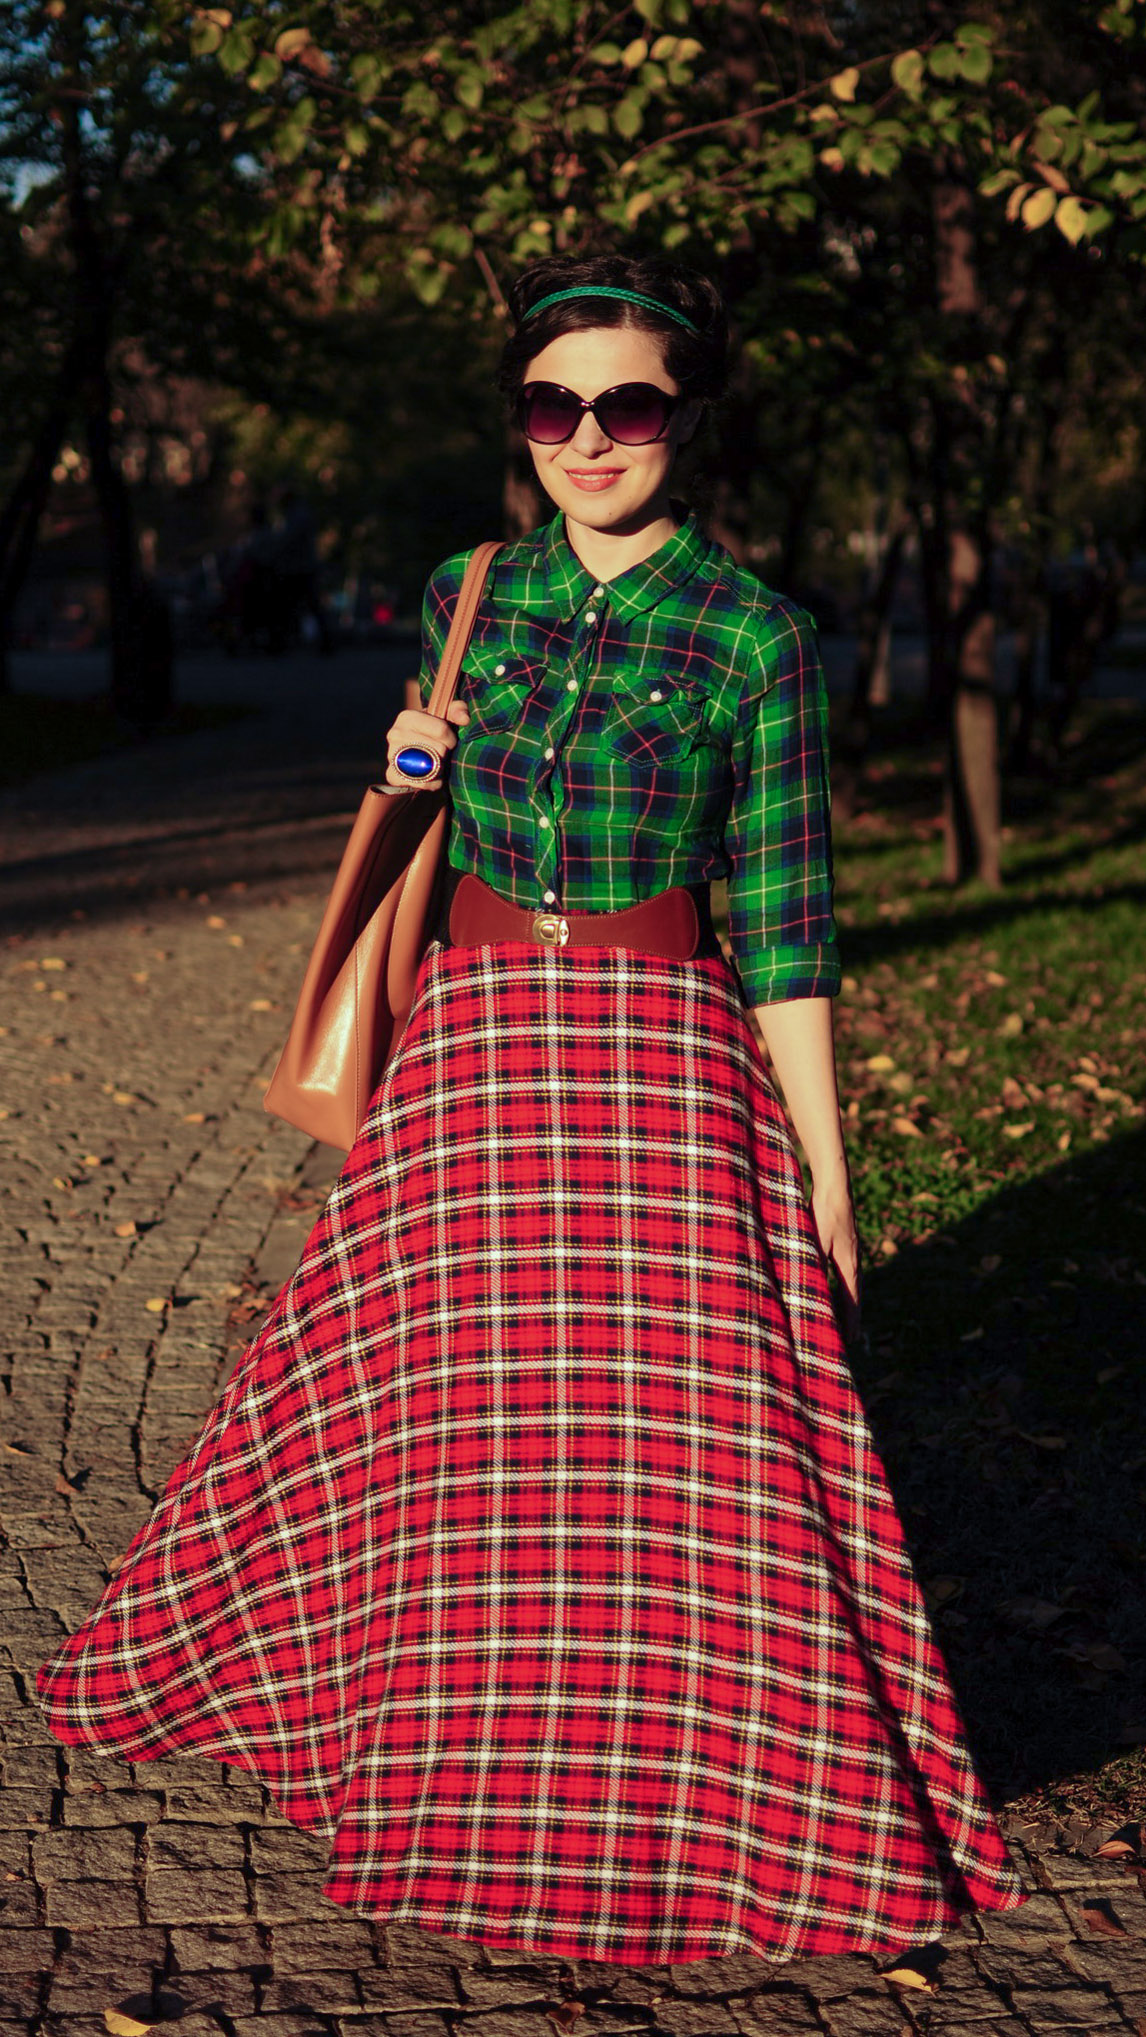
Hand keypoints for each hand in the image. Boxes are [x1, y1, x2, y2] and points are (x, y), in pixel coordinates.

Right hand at [383, 698, 469, 787]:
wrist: (413, 760)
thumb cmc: (433, 735)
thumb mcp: (445, 718)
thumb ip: (457, 710)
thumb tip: (465, 719)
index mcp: (407, 717)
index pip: (442, 730)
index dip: (451, 739)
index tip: (448, 741)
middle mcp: (395, 734)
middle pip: (438, 749)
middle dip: (445, 755)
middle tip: (440, 755)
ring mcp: (392, 755)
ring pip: (431, 767)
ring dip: (440, 768)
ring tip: (436, 764)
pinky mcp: (393, 775)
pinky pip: (423, 782)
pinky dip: (433, 783)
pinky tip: (430, 777)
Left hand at [809, 1166, 861, 1343]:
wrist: (835, 1186)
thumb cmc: (825, 1213)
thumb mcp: (816, 1240)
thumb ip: (813, 1263)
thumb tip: (810, 1288)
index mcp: (849, 1263)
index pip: (851, 1299)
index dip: (850, 1320)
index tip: (850, 1339)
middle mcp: (853, 1260)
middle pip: (854, 1295)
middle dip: (851, 1316)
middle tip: (850, 1338)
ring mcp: (850, 1251)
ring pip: (850, 1284)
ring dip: (847, 1302)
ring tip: (844, 1318)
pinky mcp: (844, 1243)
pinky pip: (844, 1272)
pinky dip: (842, 1286)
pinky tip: (834, 1286)